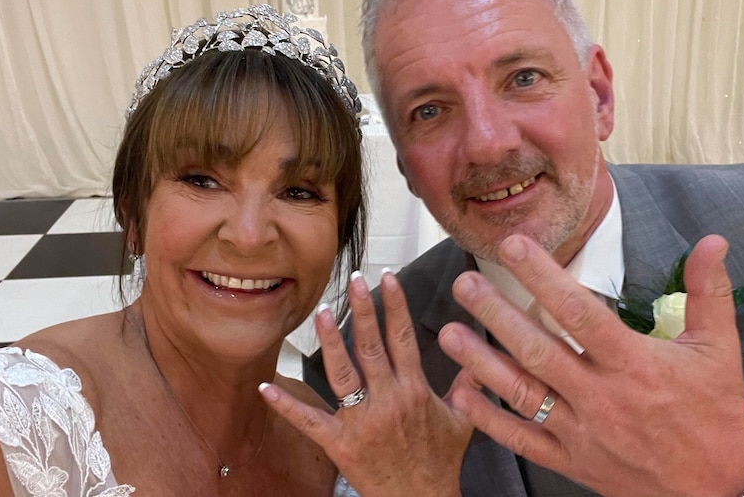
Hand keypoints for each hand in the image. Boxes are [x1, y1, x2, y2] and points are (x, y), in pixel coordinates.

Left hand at [261, 270, 471, 496]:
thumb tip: (477, 359)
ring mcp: (361, 422)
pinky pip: (309, 421)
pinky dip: (286, 405)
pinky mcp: (340, 444)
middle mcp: (388, 401)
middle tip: (353, 280)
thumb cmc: (440, 464)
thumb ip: (468, 387)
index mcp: (415, 392)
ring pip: (342, 374)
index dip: (395, 306)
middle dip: (362, 310)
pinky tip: (267, 386)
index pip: (403, 339)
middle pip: (371, 347)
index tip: (387, 279)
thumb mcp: (463, 422)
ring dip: (329, 341)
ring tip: (320, 311)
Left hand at [438, 234, 743, 496]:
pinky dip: (488, 418)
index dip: (544, 278)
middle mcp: (601, 396)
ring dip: (481, 362)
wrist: (718, 489)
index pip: (579, 312)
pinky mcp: (571, 460)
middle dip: (497, 315)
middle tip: (465, 283)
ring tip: (448, 332)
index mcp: (634, 364)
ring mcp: (582, 431)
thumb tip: (713, 242)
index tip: (515, 247)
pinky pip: (522, 439)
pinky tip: (461, 392)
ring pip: (522, 393)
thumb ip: (708, 293)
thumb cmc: (714, 414)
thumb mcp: (719, 349)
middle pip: (539, 350)